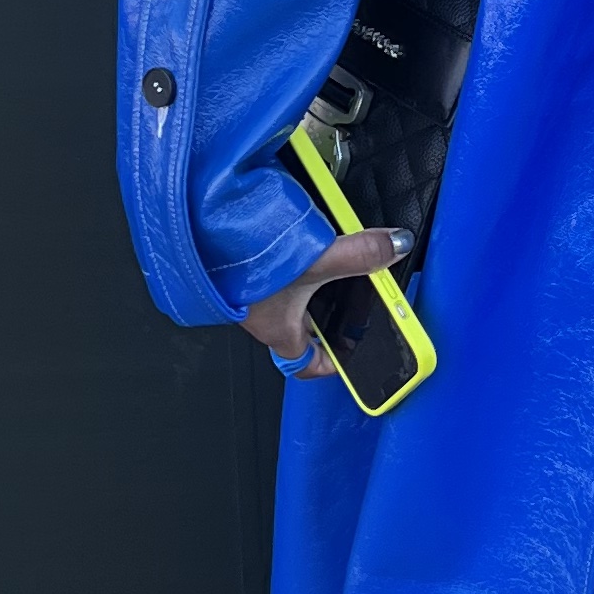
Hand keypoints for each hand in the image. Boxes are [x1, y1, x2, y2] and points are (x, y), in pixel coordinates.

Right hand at [246, 228, 410, 377]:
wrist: (199, 229)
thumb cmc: (244, 261)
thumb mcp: (318, 262)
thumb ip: (361, 255)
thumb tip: (394, 248)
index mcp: (280, 331)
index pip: (306, 364)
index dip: (331, 364)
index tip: (351, 355)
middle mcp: (263, 316)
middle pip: (303, 327)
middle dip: (330, 313)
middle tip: (354, 296)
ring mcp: (251, 292)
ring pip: (290, 296)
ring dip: (312, 279)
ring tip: (334, 258)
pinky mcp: (242, 267)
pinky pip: (275, 269)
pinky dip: (293, 256)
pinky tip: (302, 236)